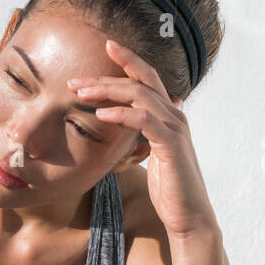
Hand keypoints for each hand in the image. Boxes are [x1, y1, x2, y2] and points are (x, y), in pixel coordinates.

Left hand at [68, 39, 217, 238]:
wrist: (189, 216)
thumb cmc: (169, 189)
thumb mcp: (151, 156)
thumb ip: (142, 136)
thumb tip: (128, 125)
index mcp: (168, 116)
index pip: (147, 79)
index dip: (127, 61)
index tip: (104, 48)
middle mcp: (174, 116)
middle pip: (141, 81)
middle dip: (108, 74)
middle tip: (75, 78)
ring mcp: (175, 129)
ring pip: (141, 96)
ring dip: (108, 90)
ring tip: (81, 92)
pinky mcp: (172, 146)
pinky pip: (145, 121)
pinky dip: (122, 114)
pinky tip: (101, 113)